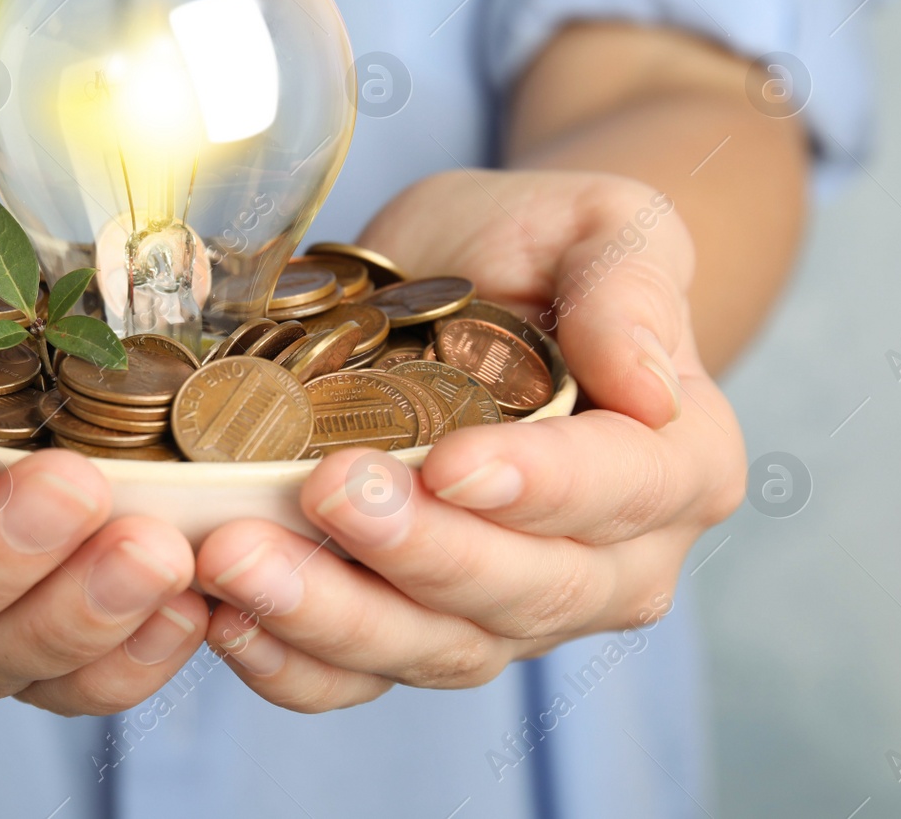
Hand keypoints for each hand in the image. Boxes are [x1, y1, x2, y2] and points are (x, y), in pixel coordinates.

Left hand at [194, 170, 744, 711]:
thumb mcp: (599, 224)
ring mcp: (511, 613)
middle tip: (326, 493)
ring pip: (435, 648)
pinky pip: (360, 677)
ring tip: (241, 563)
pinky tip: (225, 618)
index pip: (621, 490)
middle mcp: (612, 564)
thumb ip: (631, 287)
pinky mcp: (419, 631)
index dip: (538, 487)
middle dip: (418, 553)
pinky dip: (291, 662)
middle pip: (523, 589)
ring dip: (333, 617)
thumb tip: (651, 386)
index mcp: (676, 463)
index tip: (450, 462)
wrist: (475, 282)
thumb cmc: (540, 247)